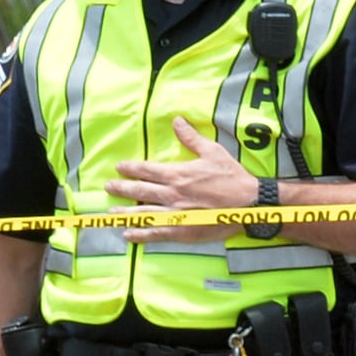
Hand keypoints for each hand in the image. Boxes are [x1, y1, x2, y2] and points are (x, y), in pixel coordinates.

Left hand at [110, 115, 262, 244]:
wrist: (247, 203)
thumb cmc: (231, 177)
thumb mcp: (212, 152)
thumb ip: (191, 138)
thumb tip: (177, 120)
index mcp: (177, 174)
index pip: (147, 170)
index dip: (131, 168)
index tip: (119, 167)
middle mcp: (172, 194)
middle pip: (139, 191)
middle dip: (122, 188)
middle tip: (108, 187)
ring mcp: (175, 214)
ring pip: (143, 214)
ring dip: (125, 213)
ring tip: (111, 214)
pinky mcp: (181, 230)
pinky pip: (155, 233)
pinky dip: (140, 234)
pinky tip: (128, 235)